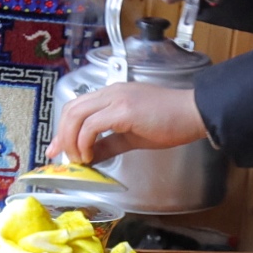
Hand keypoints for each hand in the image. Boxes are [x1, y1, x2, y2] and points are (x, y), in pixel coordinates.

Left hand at [47, 84, 207, 164]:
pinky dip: (85, 142)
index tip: (57, 149)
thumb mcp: (131, 136)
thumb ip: (108, 144)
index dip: (63, 129)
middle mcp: (111, 92)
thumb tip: (91, 157)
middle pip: (71, 109)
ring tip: (79, 160)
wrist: (194, 114)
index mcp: (112, 95)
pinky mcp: (123, 110)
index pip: (77, 107)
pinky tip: (90, 156)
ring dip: (71, 141)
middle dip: (62, 136)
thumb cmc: (171, 122)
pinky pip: (92, 126)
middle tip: (64, 158)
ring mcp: (116, 99)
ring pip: (77, 115)